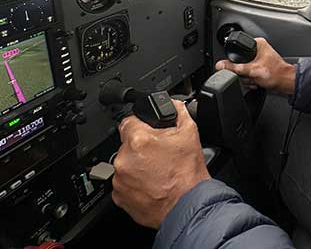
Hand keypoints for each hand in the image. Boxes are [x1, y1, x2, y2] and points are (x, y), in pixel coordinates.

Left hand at [111, 100, 210, 228]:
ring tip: (156, 171)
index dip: (141, 124)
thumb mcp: (190, 133)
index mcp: (139, 140)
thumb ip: (179, 112)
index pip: (129, 121)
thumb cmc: (188, 174)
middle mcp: (124, 159)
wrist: (187, 205)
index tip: (149, 132)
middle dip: (141, 147)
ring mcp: (120, 179)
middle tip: (159, 155)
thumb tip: (174, 105)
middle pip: (127, 144)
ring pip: (125, 164)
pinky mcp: (119, 196)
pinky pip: (123, 183)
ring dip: (137, 165)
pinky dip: (134, 183)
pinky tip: (151, 184)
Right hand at [215, 37, 295, 94]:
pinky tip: (257, 81)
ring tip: (256, 78)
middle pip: (239, 62)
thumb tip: (221, 65)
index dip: (237, 61)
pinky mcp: (259, 68)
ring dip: (248, 77)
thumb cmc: (277, 74)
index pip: (238, 49)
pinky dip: (251, 79)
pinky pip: (248, 74)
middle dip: (244, 72)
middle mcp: (258, 49)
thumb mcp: (252, 70)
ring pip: (243, 70)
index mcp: (257, 44)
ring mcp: (258, 59)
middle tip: (252, 75)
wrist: (286, 84)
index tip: (242, 68)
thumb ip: (235, 68)